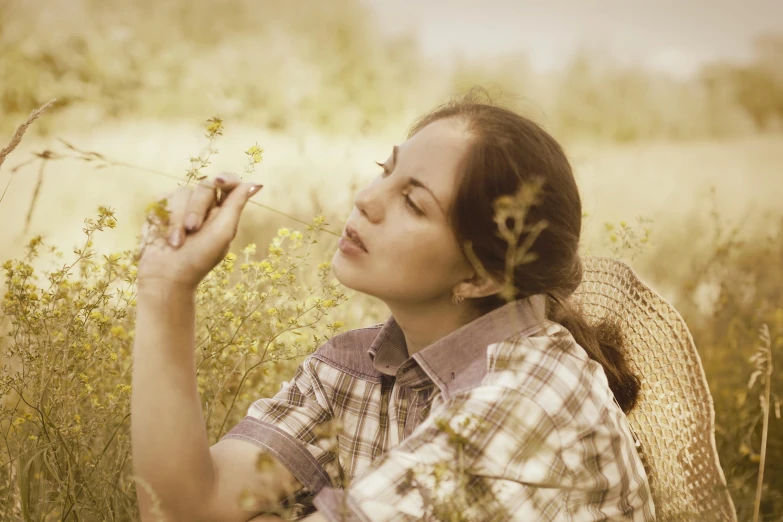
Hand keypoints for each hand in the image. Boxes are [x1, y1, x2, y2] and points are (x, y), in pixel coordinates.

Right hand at [137, 173, 262, 290]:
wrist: (165, 275)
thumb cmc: (198, 259)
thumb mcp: (222, 233)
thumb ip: (236, 205)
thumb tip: (256, 184)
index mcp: (223, 212)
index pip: (229, 184)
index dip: (227, 178)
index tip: (220, 181)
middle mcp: (204, 206)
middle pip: (205, 186)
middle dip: (197, 208)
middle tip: (192, 229)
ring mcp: (182, 207)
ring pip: (183, 192)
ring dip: (179, 218)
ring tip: (176, 241)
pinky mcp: (162, 209)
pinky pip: (164, 198)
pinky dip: (166, 217)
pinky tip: (165, 234)